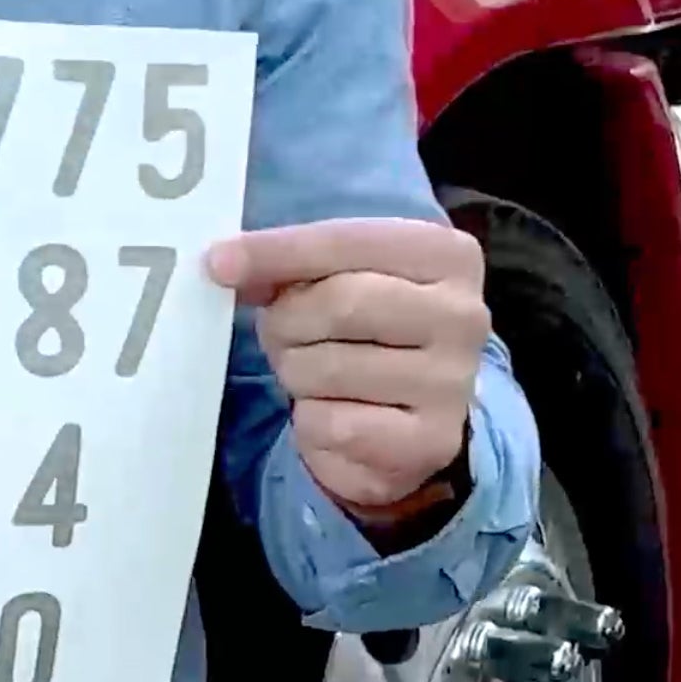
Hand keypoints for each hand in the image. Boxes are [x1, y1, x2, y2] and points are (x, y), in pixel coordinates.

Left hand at [202, 216, 489, 522]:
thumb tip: (225, 264)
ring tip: (312, 376)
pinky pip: (333, 424)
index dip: (276, 251)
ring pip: (327, 368)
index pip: (347, 240)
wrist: (406, 426)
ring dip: (296, 373)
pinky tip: (334, 417)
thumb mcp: (337, 282)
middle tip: (280, 336)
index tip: (218, 263)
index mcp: (447, 255)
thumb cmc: (365, 337)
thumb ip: (291, 265)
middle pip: (339, 304)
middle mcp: (463, 314)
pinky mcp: (432, 441)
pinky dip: (312, 423)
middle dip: (287, 323)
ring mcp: (452, 382)